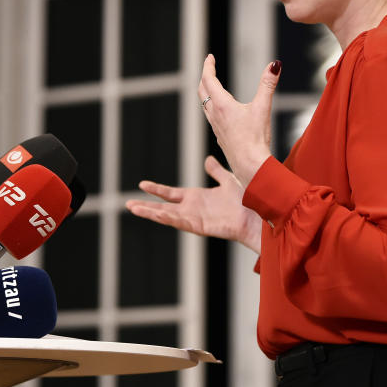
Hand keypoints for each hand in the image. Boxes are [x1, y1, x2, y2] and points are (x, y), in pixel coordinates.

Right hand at [126, 156, 261, 252]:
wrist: (258, 215)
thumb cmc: (246, 201)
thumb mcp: (227, 180)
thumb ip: (217, 172)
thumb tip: (208, 160)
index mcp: (197, 199)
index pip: (171, 194)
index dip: (157, 190)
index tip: (141, 184)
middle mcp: (193, 210)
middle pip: (163, 207)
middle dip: (146, 206)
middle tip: (128, 204)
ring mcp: (196, 219)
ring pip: (168, 216)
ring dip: (151, 213)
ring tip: (134, 209)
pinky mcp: (201, 227)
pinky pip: (181, 223)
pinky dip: (168, 219)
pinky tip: (156, 214)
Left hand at [199, 54, 279, 186]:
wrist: (250, 166)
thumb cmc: (256, 139)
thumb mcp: (263, 107)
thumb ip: (268, 84)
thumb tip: (275, 65)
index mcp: (222, 105)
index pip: (208, 80)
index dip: (208, 66)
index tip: (209, 57)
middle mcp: (215, 115)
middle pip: (202, 91)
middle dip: (204, 77)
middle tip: (208, 67)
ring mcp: (216, 127)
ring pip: (204, 105)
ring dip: (205, 92)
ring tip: (211, 86)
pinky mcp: (220, 137)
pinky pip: (210, 117)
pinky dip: (211, 107)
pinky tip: (219, 112)